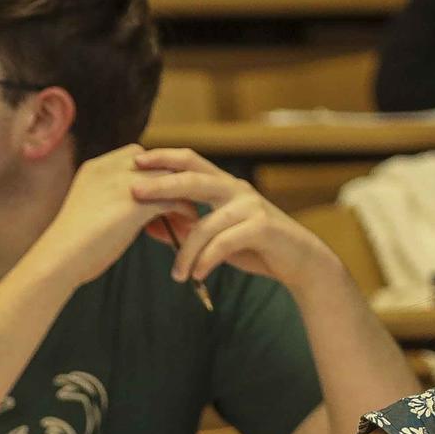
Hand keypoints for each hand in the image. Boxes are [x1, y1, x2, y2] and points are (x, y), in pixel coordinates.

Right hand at [30, 144, 175, 285]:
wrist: (60, 258)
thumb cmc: (73, 246)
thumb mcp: (91, 210)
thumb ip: (111, 201)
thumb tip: (131, 212)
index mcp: (96, 168)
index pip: (136, 155)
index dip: (153, 175)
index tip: (160, 197)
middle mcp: (111, 169)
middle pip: (158, 164)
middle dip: (172, 184)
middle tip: (182, 205)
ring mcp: (124, 183)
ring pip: (171, 181)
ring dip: (184, 198)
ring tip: (189, 219)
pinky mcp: (137, 203)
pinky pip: (174, 200)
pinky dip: (185, 213)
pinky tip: (186, 229)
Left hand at [129, 149, 335, 290]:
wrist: (300, 262)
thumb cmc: (255, 247)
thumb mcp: (216, 237)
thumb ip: (187, 230)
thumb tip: (150, 228)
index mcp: (224, 186)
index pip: (190, 161)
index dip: (163, 158)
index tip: (135, 161)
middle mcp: (236, 189)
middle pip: (194, 179)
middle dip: (162, 185)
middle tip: (134, 192)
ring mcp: (250, 206)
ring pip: (206, 223)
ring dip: (186, 251)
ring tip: (176, 273)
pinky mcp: (261, 226)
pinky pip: (224, 243)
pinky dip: (206, 260)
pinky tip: (196, 275)